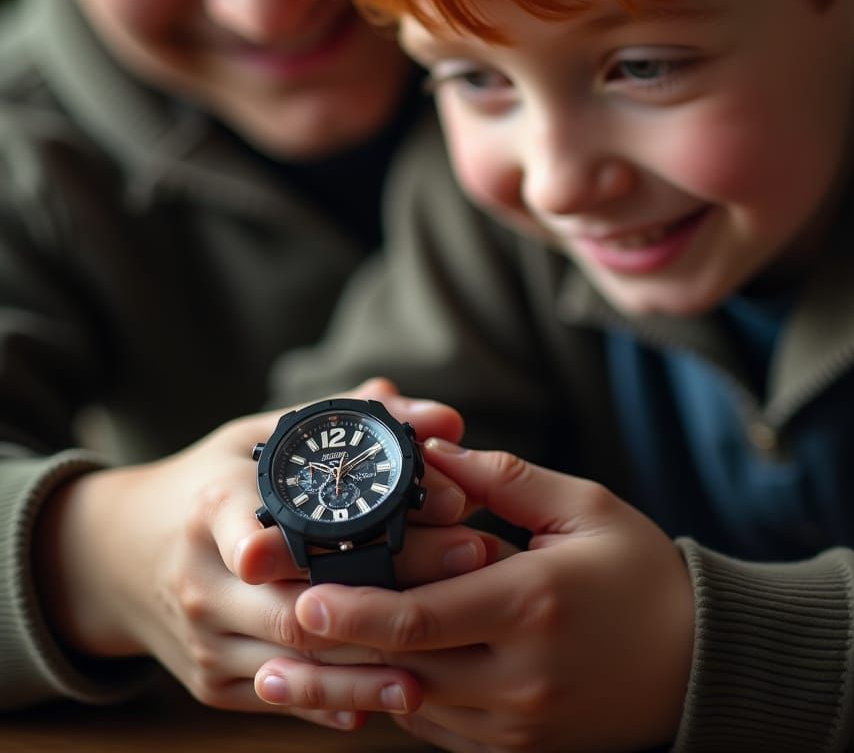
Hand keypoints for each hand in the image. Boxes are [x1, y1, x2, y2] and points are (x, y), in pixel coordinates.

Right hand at [33, 380, 491, 728]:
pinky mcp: (214, 683)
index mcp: (211, 506)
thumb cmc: (210, 483)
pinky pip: (287, 697)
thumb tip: (445, 417)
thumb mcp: (261, 438)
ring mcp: (205, 640)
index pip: (261, 526)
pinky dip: (344, 697)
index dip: (337, 535)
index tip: (410, 521)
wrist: (116, 558)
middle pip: (305, 601)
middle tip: (474, 557)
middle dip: (396, 587)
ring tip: (457, 643)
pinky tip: (404, 688)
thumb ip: (349, 421)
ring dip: (380, 658)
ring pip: (302, 662)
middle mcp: (202, 579)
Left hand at [256, 439, 693, 751]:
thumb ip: (505, 478)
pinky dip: (403, 698)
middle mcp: (517, 674)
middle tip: (269, 643)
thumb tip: (437, 450)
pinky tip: (375, 674)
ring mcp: (516, 722)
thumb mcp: (585, 506)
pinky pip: (439, 726)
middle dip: (330, 659)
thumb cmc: (639, 570)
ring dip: (357, 683)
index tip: (299, 598)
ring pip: (412, 704)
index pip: (420, 617)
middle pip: (400, 669)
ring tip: (293, 668)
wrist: (696, 659)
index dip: (352, 610)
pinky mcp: (517, 746)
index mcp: (530, 603)